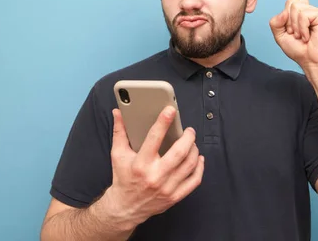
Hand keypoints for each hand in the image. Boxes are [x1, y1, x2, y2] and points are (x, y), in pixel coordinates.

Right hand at [103, 106, 203, 228]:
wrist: (125, 208)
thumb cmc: (122, 178)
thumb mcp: (118, 154)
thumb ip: (119, 132)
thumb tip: (118, 112)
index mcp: (140, 164)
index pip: (154, 139)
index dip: (163, 122)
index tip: (170, 110)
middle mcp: (155, 176)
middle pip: (179, 152)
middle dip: (188, 137)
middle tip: (189, 130)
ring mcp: (167, 188)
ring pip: (189, 165)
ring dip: (194, 150)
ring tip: (192, 142)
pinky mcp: (174, 197)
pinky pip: (194, 181)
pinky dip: (199, 167)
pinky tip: (198, 158)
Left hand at [269, 0, 317, 70]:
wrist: (312, 60)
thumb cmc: (298, 50)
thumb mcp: (279, 35)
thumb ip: (275, 21)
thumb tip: (286, 10)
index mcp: (300, 13)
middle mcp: (309, 10)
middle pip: (289, 3)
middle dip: (287, 22)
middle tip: (297, 35)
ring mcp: (316, 11)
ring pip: (294, 8)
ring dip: (294, 26)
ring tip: (303, 36)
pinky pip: (303, 15)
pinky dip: (301, 27)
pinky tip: (308, 35)